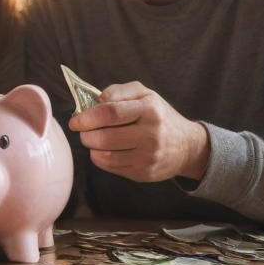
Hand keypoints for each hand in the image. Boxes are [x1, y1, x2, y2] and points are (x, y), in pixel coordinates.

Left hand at [68, 82, 209, 181]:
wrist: (187, 146)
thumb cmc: (160, 115)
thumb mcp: (145, 94)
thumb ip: (119, 91)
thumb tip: (97, 99)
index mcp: (149, 110)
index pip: (110, 113)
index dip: (87, 117)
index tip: (75, 120)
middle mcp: (151, 134)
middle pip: (105, 137)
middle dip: (86, 134)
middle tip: (82, 130)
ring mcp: (148, 157)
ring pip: (106, 155)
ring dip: (91, 147)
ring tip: (91, 139)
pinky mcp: (143, 173)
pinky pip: (112, 167)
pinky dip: (99, 159)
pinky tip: (101, 151)